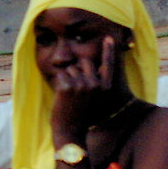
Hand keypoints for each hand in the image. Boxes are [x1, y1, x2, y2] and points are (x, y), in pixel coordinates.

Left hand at [48, 33, 124, 148]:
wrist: (70, 131)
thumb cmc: (80, 114)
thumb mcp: (92, 98)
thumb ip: (94, 83)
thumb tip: (87, 66)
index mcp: (104, 87)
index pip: (108, 65)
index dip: (109, 50)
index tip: (109, 37)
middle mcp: (96, 85)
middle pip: (84, 62)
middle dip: (77, 70)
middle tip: (75, 90)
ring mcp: (82, 85)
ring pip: (70, 68)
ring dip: (67, 78)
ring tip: (69, 96)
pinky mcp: (68, 87)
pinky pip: (60, 74)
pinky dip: (58, 83)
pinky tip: (62, 96)